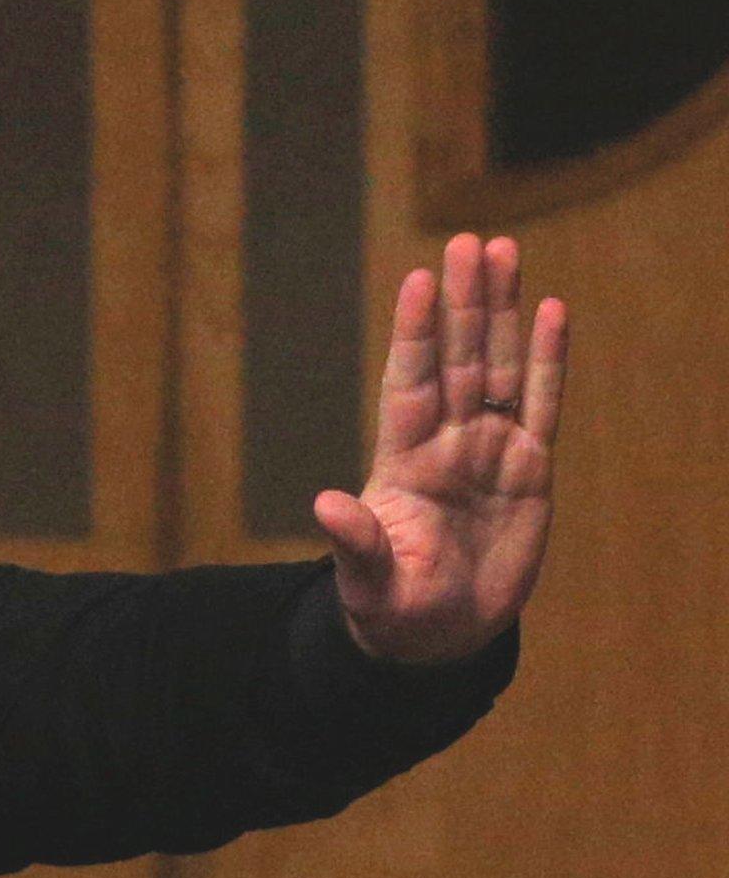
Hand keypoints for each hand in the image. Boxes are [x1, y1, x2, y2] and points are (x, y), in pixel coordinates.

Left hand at [313, 233, 568, 664]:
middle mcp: (446, 442)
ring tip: (504, 251)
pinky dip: (547, 360)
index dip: (415, 334)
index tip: (418, 280)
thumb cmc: (392, 608)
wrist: (438, 636)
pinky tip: (553, 311)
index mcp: (402, 461)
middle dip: (463, 302)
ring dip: (502, 311)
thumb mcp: (368, 582)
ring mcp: (489, 450)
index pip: (409, 383)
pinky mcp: (530, 469)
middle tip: (468, 241)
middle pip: (456, 359)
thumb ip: (354, 542)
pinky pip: (541, 404)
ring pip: (497, 366)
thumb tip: (325, 505)